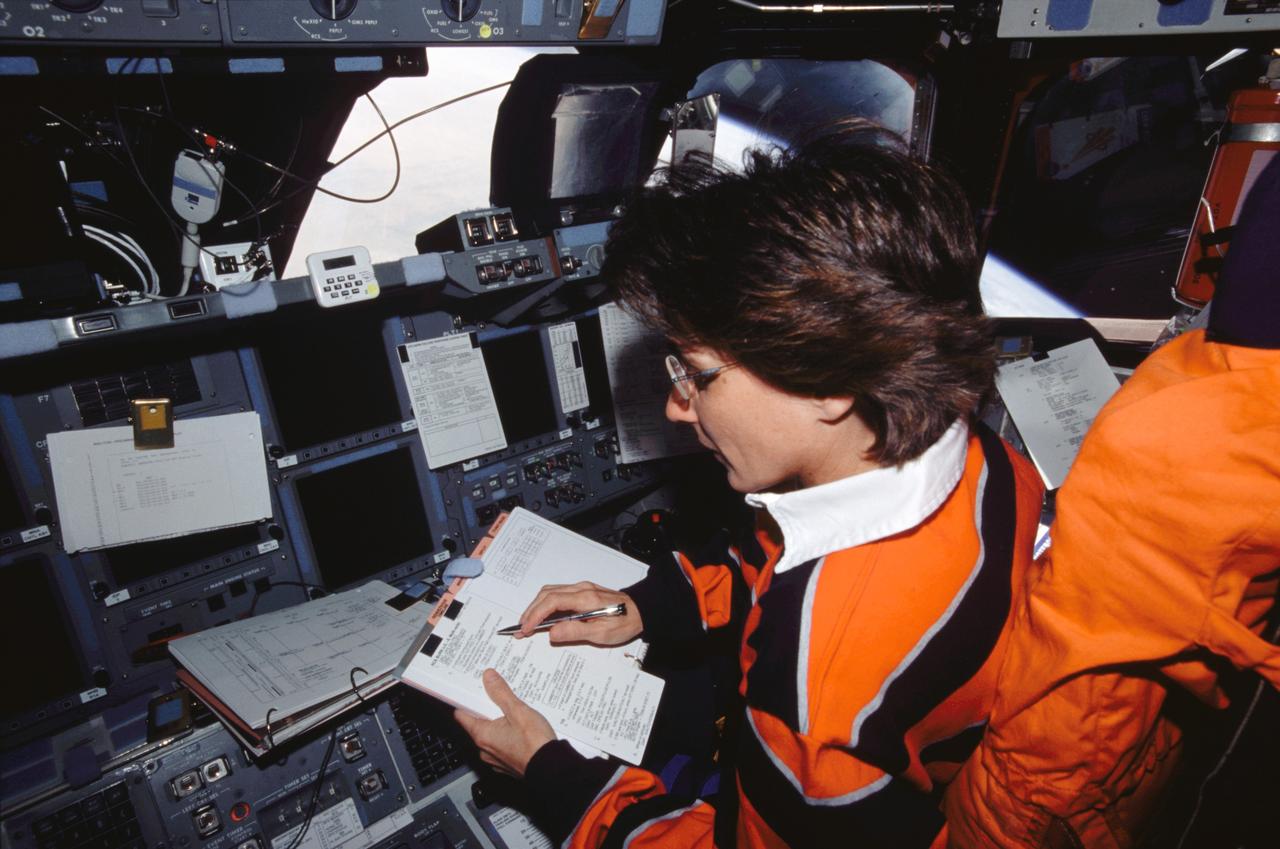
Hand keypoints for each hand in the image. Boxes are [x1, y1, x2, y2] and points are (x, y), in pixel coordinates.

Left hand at [453, 669, 555, 777]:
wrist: (552, 768)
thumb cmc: (535, 744)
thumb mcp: (518, 711)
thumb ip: (501, 693)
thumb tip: (489, 678)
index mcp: (482, 735)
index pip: (462, 715)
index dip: (466, 700)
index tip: (472, 690)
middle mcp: (485, 749)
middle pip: (479, 723)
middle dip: (488, 709)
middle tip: (500, 695)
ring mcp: (496, 758)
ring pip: (493, 734)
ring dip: (501, 722)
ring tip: (516, 711)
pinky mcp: (508, 763)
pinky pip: (503, 744)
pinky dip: (509, 735)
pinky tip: (523, 728)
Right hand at [517, 581, 643, 645]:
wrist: (640, 610)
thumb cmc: (624, 622)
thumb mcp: (601, 633)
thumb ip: (575, 632)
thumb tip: (552, 633)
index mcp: (585, 598)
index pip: (551, 602)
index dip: (535, 615)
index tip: (526, 629)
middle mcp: (581, 589)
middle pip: (546, 594)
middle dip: (530, 611)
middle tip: (521, 629)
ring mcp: (581, 589)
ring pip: (550, 592)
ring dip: (536, 607)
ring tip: (528, 624)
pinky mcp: (583, 592)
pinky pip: (558, 594)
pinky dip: (545, 605)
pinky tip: (543, 617)